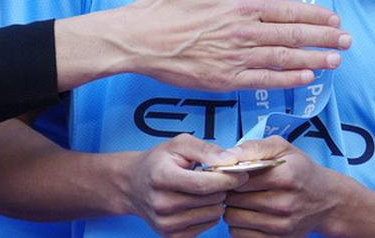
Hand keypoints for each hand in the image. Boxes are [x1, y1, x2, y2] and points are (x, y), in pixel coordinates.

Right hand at [110, 0, 350, 89]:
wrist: (134, 40)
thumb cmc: (162, 5)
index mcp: (237, 6)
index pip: (286, 10)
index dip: (313, 16)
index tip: (334, 19)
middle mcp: (241, 33)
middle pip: (292, 35)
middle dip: (323, 39)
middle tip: (347, 41)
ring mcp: (234, 59)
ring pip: (283, 59)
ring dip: (312, 59)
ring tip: (336, 61)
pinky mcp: (223, 81)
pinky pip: (262, 81)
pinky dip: (286, 80)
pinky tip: (304, 78)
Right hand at [123, 134, 246, 236]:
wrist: (132, 185)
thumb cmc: (158, 162)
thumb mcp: (179, 144)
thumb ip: (205, 149)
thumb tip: (230, 159)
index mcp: (162, 178)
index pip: (205, 184)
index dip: (228, 179)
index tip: (242, 172)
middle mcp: (161, 204)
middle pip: (211, 200)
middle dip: (223, 187)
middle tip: (220, 177)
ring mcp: (165, 224)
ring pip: (212, 214)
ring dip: (217, 200)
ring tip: (207, 189)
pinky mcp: (171, 236)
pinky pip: (206, 226)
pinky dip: (209, 213)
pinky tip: (200, 201)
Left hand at [223, 136, 341, 236]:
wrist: (327, 201)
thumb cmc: (301, 171)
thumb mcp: (283, 148)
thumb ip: (253, 147)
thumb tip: (226, 156)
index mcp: (285, 176)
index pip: (238, 179)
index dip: (230, 175)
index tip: (232, 173)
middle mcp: (284, 204)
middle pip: (233, 200)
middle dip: (230, 191)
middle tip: (238, 186)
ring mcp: (281, 226)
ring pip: (233, 219)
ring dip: (233, 209)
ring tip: (244, 200)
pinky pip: (239, 235)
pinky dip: (239, 225)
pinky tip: (249, 214)